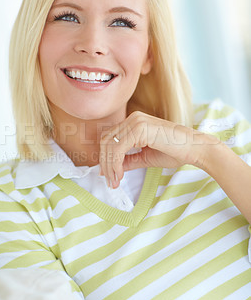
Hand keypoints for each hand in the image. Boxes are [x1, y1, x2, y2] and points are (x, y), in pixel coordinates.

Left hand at [99, 111, 218, 187]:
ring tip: (114, 181)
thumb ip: (129, 160)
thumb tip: (111, 168)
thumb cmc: (175, 152)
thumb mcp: (146, 157)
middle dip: (104, 163)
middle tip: (109, 181)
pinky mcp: (139, 129)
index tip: (108, 175)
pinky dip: (116, 163)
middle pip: (106, 140)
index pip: (110, 138)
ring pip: (110, 145)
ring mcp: (136, 121)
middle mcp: (133, 118)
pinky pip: (119, 148)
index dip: (105, 157)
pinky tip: (120, 175)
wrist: (195, 149)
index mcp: (134, 122)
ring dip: (109, 166)